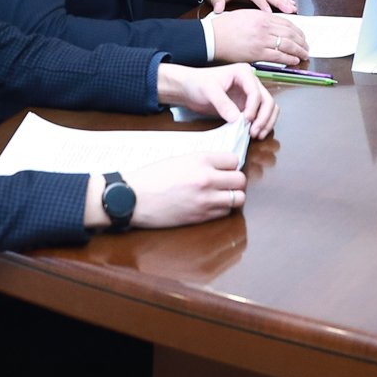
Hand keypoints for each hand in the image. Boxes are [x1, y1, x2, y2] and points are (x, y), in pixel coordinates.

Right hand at [109, 151, 249, 229]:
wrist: (135, 198)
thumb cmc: (152, 176)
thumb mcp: (179, 159)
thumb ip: (202, 161)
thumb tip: (220, 166)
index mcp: (201, 160)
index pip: (234, 160)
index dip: (229, 165)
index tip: (224, 168)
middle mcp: (207, 179)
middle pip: (241, 180)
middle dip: (235, 181)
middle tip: (226, 183)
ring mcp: (206, 200)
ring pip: (238, 199)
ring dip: (232, 196)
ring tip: (221, 195)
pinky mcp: (201, 217)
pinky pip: (225, 213)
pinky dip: (222, 209)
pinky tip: (210, 205)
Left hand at [156, 62, 278, 136]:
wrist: (188, 88)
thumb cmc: (197, 83)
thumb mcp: (209, 91)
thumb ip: (223, 104)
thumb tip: (237, 119)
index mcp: (243, 73)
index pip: (256, 92)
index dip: (254, 108)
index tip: (247, 120)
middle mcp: (251, 82)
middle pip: (268, 100)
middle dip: (264, 117)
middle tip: (255, 132)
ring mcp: (250, 95)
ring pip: (268, 108)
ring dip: (266, 122)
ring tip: (257, 135)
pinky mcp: (246, 105)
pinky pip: (260, 115)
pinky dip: (261, 124)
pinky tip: (253, 133)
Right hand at [209, 9, 307, 66]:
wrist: (213, 37)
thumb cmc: (225, 26)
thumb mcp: (246, 15)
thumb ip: (262, 19)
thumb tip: (274, 26)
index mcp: (262, 16)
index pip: (287, 23)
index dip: (298, 31)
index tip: (302, 36)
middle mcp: (265, 27)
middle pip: (291, 34)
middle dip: (302, 41)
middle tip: (307, 46)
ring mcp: (263, 40)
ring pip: (288, 45)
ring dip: (299, 51)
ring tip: (304, 54)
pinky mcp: (258, 53)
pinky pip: (279, 56)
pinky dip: (290, 59)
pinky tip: (295, 60)